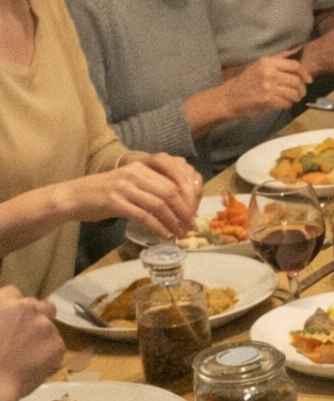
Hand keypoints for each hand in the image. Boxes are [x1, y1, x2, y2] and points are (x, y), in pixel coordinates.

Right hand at [0, 286, 62, 400]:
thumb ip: (0, 316)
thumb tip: (7, 322)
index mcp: (3, 302)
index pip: (14, 294)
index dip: (13, 309)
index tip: (11, 322)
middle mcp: (26, 308)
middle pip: (38, 305)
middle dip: (34, 318)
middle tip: (24, 338)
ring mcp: (44, 325)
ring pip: (49, 327)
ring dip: (42, 337)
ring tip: (27, 357)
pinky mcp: (56, 344)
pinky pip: (56, 346)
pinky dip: (48, 355)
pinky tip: (34, 366)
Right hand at [64, 154, 201, 239]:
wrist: (73, 197)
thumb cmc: (102, 193)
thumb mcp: (129, 184)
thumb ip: (150, 188)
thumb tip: (176, 204)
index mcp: (141, 166)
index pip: (174, 179)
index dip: (188, 198)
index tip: (194, 213)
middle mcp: (135, 173)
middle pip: (170, 192)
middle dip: (184, 212)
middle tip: (191, 227)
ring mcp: (125, 187)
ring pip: (159, 204)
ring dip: (173, 221)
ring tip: (180, 234)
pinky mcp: (115, 202)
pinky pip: (143, 215)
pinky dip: (157, 226)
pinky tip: (164, 234)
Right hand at [225, 52, 312, 117]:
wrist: (229, 98)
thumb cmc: (245, 82)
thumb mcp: (259, 65)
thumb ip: (277, 59)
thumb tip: (296, 50)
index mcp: (268, 62)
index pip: (294, 66)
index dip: (305, 73)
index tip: (308, 80)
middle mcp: (269, 73)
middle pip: (296, 80)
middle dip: (302, 89)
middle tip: (301, 93)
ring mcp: (268, 87)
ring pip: (293, 93)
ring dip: (296, 97)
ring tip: (294, 99)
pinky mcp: (267, 100)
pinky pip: (286, 102)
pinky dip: (288, 104)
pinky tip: (285, 103)